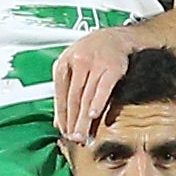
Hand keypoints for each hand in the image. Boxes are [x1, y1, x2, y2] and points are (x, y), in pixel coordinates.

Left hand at [49, 26, 132, 147]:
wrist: (116, 37)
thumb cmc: (93, 54)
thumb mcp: (73, 67)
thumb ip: (65, 92)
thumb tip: (59, 121)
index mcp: (64, 63)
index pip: (61, 95)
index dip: (62, 116)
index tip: (64, 131)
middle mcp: (78, 62)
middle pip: (73, 98)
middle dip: (73, 121)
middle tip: (74, 138)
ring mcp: (96, 64)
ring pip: (87, 96)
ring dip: (84, 118)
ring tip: (83, 134)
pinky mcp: (113, 67)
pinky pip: (104, 88)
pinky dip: (98, 102)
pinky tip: (94, 115)